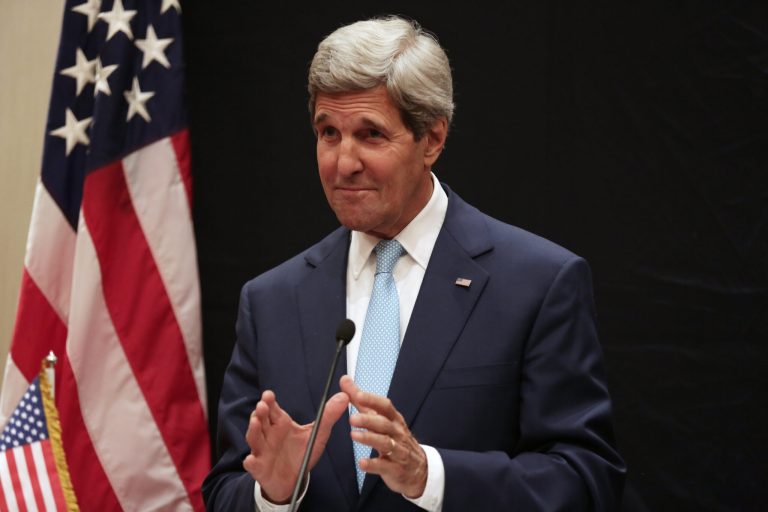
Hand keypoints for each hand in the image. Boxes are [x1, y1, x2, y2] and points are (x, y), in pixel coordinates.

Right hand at [243, 390, 348, 502]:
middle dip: (260, 412)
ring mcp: (263, 450)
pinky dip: (251, 462)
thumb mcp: (317, 433)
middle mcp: (269, 434)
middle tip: (262, 405)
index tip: (269, 395)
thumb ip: (329, 415)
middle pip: (262, 420)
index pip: (273, 409)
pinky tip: (250, 459)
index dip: (270, 402)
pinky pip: (253, 464)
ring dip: (254, 430)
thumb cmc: (301, 453)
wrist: (294, 480)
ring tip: (255, 422)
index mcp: (281, 423)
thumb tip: (344, 396)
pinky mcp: (260, 467)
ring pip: (254, 438)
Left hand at [340, 375, 427, 497]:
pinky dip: (373, 464)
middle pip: (384, 424)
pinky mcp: (395, 469)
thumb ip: (361, 400)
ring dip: (369, 438)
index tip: (357, 394)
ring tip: (354, 435)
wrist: (419, 469)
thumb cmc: (396, 439)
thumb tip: (345, 381)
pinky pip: (384, 466)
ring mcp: (397, 451)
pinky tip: (362, 462)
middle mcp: (397, 433)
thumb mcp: (381, 418)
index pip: (385, 406)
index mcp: (393, 419)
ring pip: (385, 443)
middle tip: (352, 418)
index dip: (372, 400)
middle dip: (368, 420)